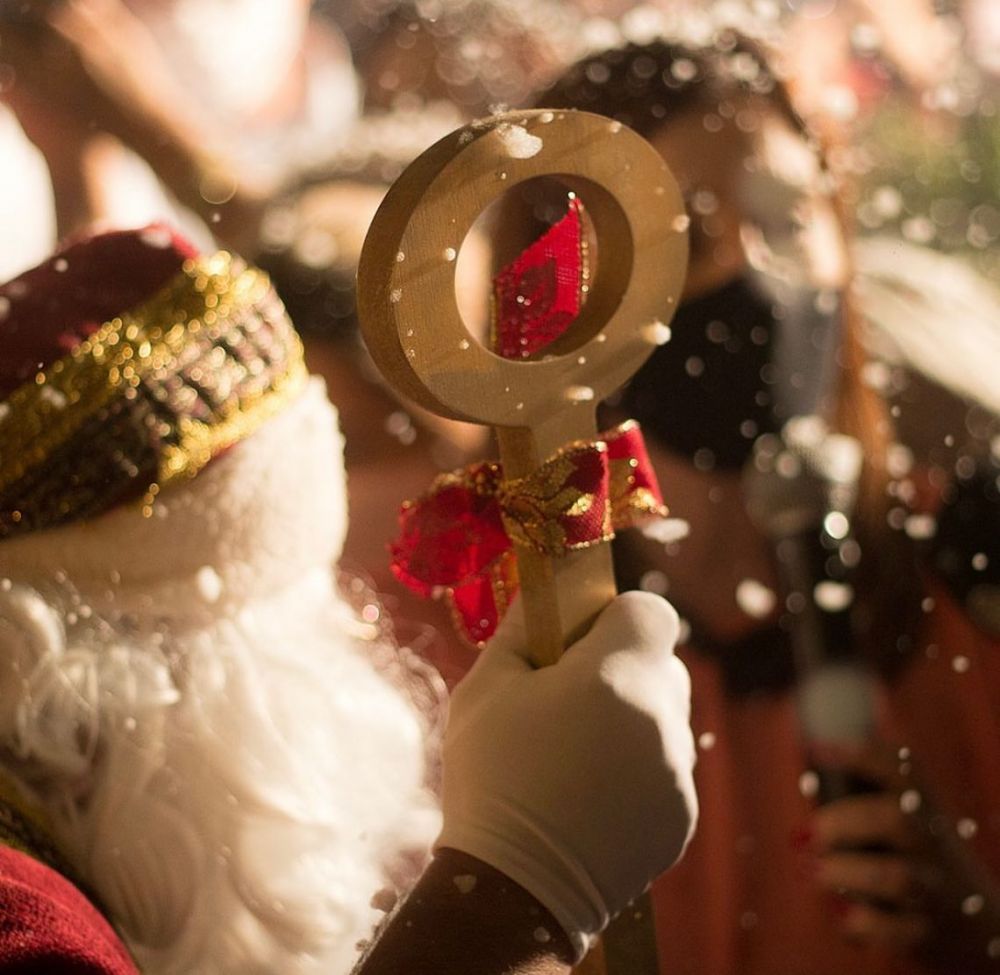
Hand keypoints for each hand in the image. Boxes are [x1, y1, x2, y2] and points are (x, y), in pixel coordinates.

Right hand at [437, 591, 697, 958]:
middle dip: (622, 668)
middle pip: (662, 664)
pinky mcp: (683, 817)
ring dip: (632, 720)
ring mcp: (678, 773)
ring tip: (576, 758)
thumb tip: (544, 592)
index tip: (580, 644)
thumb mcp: (486, 688)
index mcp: (616, 677)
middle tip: (570, 702)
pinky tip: (591, 796)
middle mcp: (663, 720)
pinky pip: (667, 767)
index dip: (616, 617)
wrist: (512, 887)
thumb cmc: (491, 776)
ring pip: (665, 718)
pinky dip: (638, 770)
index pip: (651, 612)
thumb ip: (523, 629)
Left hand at [809, 744, 999, 970]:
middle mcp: (932, 846)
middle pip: (897, 820)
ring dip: (843, 871)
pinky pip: (890, 929)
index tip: (817, 748)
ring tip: (812, 870)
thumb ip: (864, 797)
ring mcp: (933, 890)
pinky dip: (857, 922)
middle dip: (844, 821)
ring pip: (895, 876)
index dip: (862, 755)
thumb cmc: (918, 859)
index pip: (902, 770)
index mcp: (923, 809)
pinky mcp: (925, 933)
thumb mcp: (907, 821)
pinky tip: (840, 913)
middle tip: (809, 832)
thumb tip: (807, 767)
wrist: (979, 926)